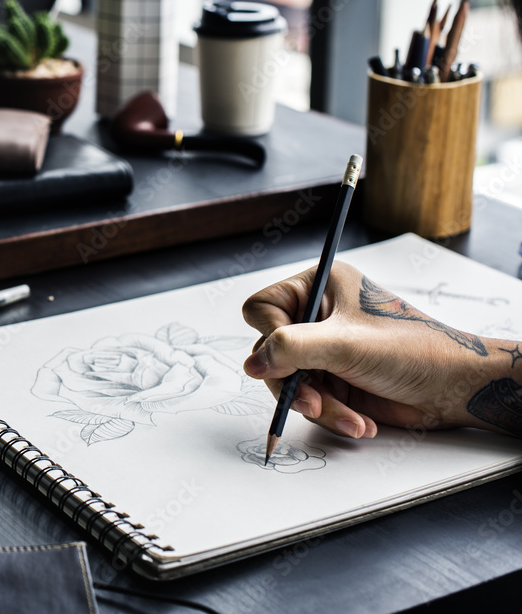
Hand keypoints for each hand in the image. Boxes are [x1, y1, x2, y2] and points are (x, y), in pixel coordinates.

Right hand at [241, 262, 512, 438]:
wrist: (455, 389)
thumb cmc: (415, 351)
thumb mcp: (346, 344)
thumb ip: (292, 348)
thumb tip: (253, 363)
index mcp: (319, 286)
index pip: (263, 308)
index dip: (269, 338)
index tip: (283, 363)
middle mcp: (317, 315)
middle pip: (271, 351)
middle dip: (295, 383)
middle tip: (313, 402)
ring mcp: (323, 350)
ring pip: (287, 382)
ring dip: (316, 405)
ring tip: (347, 416)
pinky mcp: (332, 380)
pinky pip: (308, 401)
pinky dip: (330, 415)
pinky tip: (358, 419)